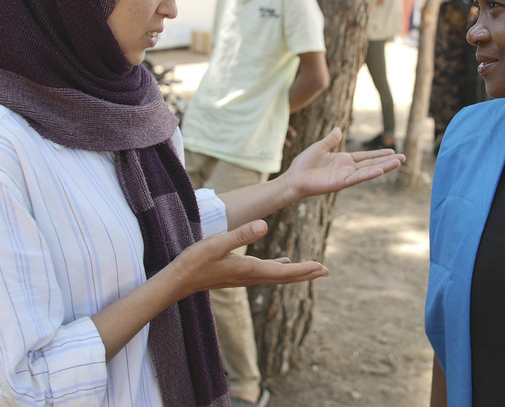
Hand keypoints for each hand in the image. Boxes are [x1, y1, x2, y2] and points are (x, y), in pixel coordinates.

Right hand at [173, 220, 328, 295]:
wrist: (177, 280)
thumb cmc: (195, 261)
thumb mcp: (217, 243)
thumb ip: (240, 234)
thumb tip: (264, 224)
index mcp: (250, 269)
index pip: (284, 272)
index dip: (303, 269)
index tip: (321, 267)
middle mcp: (250, 276)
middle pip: (285, 277)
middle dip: (306, 273)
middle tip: (326, 271)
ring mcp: (244, 277)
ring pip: (277, 275)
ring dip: (296, 272)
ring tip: (312, 269)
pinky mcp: (238, 274)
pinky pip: (265, 272)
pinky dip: (279, 268)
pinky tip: (283, 262)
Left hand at [283, 127, 404, 200]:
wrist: (294, 178)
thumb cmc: (304, 165)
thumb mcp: (319, 147)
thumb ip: (330, 140)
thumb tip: (337, 129)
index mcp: (344, 161)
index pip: (366, 157)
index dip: (379, 154)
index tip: (392, 151)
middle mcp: (348, 169)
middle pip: (372, 164)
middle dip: (387, 161)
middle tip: (403, 158)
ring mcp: (345, 177)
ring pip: (369, 171)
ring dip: (384, 167)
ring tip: (398, 163)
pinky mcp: (340, 183)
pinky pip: (357, 178)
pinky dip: (369, 174)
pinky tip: (380, 170)